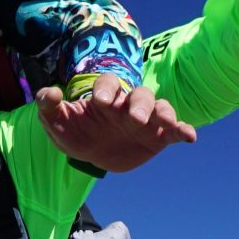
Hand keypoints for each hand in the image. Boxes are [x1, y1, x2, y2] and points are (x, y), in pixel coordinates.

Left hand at [36, 74, 197, 173]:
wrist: (93, 155)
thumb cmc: (76, 133)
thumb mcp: (57, 123)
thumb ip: (48, 106)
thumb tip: (51, 93)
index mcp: (106, 98)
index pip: (110, 84)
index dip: (107, 88)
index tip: (100, 101)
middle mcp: (128, 105)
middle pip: (140, 94)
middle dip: (139, 103)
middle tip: (134, 118)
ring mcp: (146, 120)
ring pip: (160, 108)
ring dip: (164, 113)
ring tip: (166, 123)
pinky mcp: (159, 137)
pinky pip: (174, 131)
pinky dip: (184, 131)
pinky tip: (190, 137)